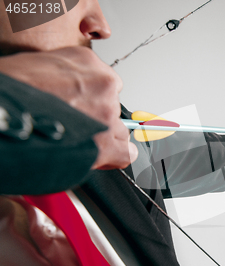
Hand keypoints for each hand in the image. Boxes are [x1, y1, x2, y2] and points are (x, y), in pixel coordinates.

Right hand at [0, 46, 137, 168]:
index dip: (93, 98)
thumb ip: (62, 76)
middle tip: (73, 125)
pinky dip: (115, 157)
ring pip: (119, 130)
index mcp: (86, 61)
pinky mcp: (104, 142)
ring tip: (76, 141)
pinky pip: (125, 152)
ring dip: (101, 137)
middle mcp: (102, 84)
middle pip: (113, 106)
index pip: (105, 82)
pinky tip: (100, 157)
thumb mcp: (37, 64)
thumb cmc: (9, 88)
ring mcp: (106, 114)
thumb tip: (66, 90)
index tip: (82, 106)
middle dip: (96, 118)